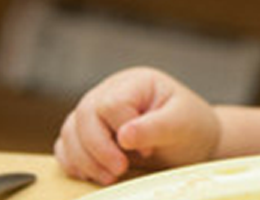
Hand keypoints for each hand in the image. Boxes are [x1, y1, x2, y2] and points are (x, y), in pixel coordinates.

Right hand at [54, 67, 220, 184]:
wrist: (193, 143)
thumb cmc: (191, 128)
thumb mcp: (181, 125)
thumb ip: (155, 127)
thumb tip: (123, 134)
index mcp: (136, 82)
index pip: (111, 103)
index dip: (123, 129)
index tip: (149, 150)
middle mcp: (111, 92)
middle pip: (84, 115)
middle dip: (98, 149)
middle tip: (119, 170)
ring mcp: (97, 113)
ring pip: (70, 132)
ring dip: (84, 160)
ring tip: (110, 177)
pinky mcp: (89, 134)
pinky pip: (66, 146)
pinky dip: (74, 163)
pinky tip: (93, 175)